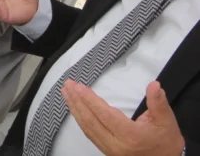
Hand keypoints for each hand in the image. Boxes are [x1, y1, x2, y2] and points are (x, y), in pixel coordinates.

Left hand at [62, 81, 184, 155]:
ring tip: (66, 93)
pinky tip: (75, 109)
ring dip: (75, 109)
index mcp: (130, 136)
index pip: (105, 115)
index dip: (90, 100)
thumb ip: (158, 103)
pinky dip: (80, 120)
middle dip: (77, 102)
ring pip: (87, 128)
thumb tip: (154, 85)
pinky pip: (89, 134)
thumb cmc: (166, 141)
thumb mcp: (166, 121)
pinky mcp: (106, 151)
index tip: (78, 86)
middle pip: (91, 121)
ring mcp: (109, 149)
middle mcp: (116, 144)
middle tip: (67, 85)